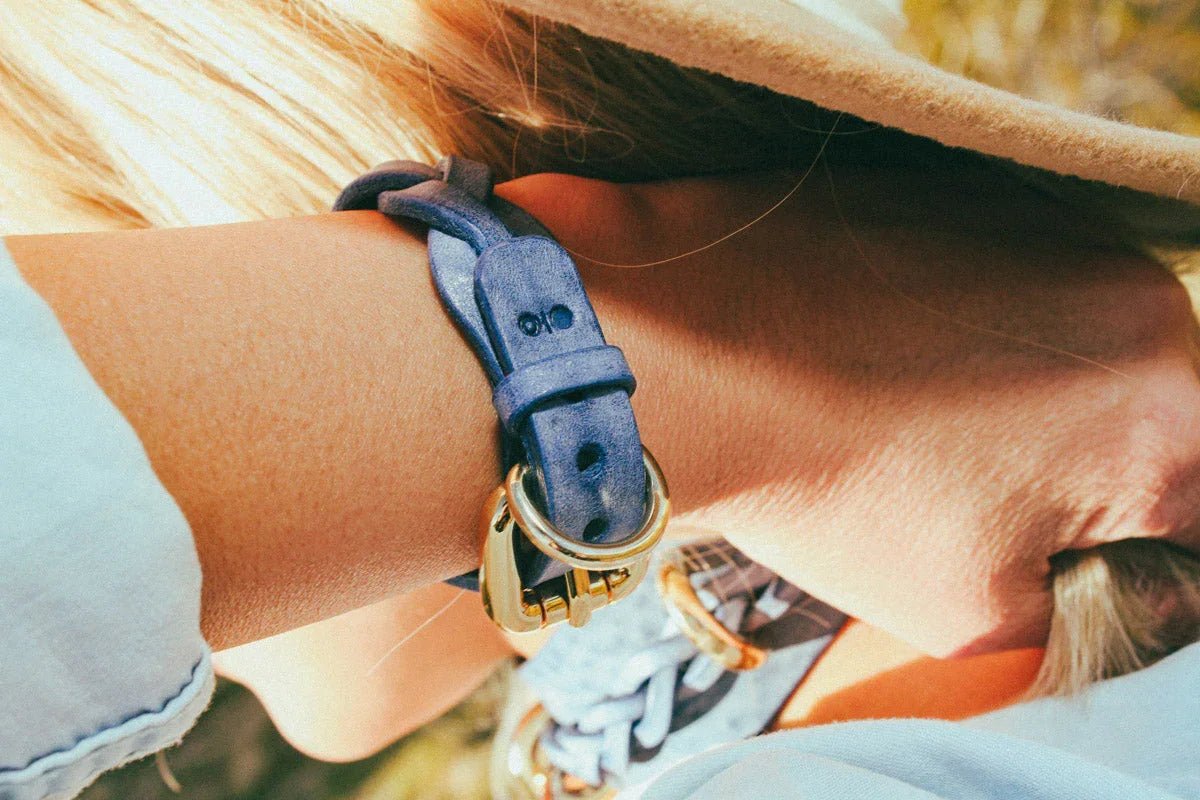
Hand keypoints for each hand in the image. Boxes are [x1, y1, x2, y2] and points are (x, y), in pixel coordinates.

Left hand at [497, 158, 1199, 656]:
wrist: (687, 350)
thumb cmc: (824, 485)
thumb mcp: (972, 607)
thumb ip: (1083, 603)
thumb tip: (1108, 581)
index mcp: (1167, 415)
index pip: (1191, 518)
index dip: (1130, 557)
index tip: (1051, 560)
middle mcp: (1140, 298)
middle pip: (1152, 419)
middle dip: (1079, 472)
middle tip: (968, 491)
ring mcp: (1056, 227)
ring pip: (1084, 346)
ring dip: (1030, 394)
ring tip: (916, 419)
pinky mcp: (983, 188)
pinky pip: (1018, 279)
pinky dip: (978, 325)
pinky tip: (891, 353)